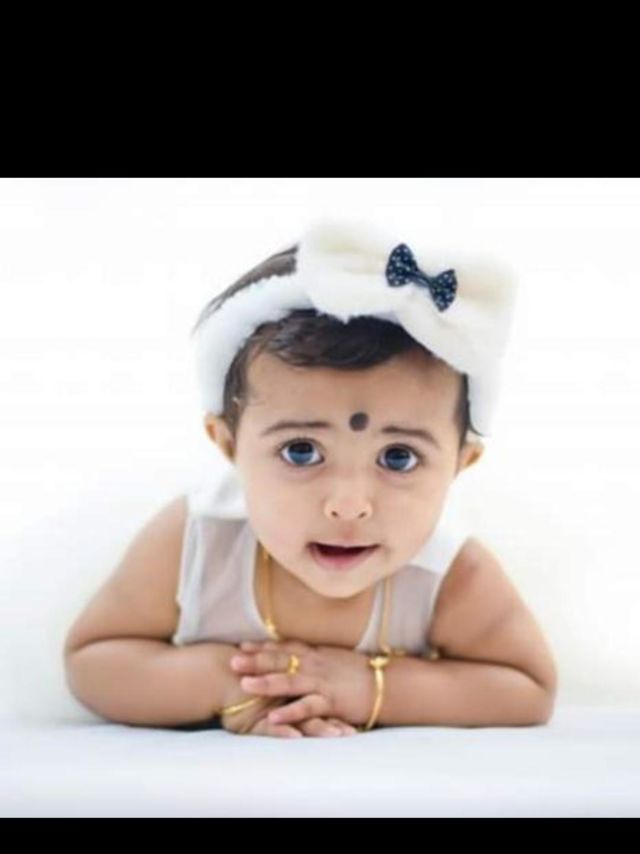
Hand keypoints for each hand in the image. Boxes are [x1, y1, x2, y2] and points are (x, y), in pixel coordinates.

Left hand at [230, 638, 374, 728]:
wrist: (387, 683)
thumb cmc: (361, 672)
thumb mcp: (334, 659)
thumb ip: (315, 657)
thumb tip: (297, 654)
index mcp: (316, 654)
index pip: (285, 647)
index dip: (263, 647)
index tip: (242, 646)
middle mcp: (316, 665)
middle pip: (281, 660)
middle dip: (255, 660)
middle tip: (232, 660)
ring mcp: (322, 683)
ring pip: (290, 681)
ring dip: (266, 683)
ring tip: (244, 685)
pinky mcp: (331, 701)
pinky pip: (307, 706)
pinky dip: (290, 712)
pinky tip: (273, 717)